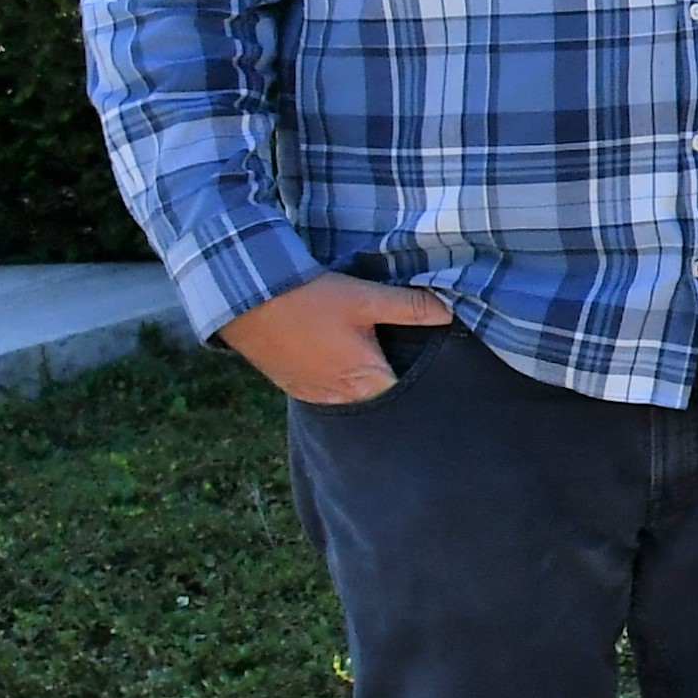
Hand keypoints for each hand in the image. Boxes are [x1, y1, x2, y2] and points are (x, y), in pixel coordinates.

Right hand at [221, 272, 451, 403]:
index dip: (423, 378)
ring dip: (364, 377)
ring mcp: (316, 396)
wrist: (246, 301)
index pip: (408, 395)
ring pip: (354, 394)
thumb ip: (410, 308)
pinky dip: (339, 377)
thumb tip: (451, 313)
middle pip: (382, 396)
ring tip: (370, 350)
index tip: (430, 362)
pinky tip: (340, 353)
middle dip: (395, 377)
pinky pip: (329, 389)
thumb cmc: (309, 301)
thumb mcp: (365, 299)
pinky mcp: (296, 388)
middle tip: (402, 350)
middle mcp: (342, 399)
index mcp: (367, 383)